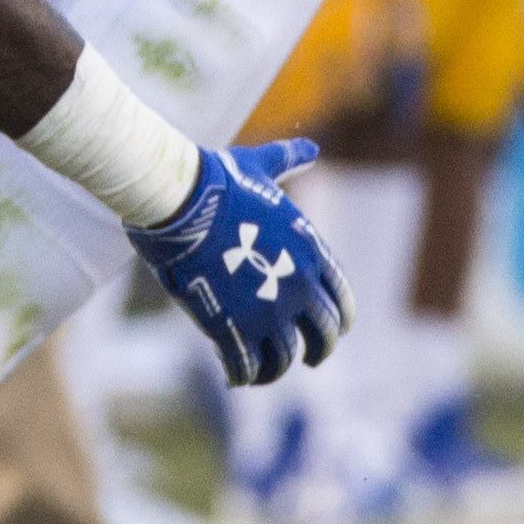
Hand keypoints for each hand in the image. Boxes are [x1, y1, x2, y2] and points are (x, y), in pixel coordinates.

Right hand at [126, 141, 353, 386]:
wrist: (181, 200)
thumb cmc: (219, 178)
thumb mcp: (262, 166)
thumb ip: (289, 160)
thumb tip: (310, 149)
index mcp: (312, 252)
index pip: (342, 301)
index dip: (339, 320)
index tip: (332, 330)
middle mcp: (300, 287)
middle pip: (323, 336)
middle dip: (317, 350)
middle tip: (305, 358)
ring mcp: (268, 311)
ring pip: (286, 359)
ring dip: (276, 368)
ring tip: (263, 372)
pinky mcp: (234, 328)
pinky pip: (249, 368)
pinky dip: (244, 375)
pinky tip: (234, 375)